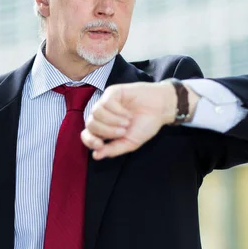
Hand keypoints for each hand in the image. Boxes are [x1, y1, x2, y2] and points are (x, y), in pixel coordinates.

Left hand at [81, 81, 197, 159]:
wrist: (160, 109)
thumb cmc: (145, 125)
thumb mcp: (130, 143)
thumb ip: (113, 150)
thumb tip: (96, 156)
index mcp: (105, 129)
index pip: (86, 134)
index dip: (89, 140)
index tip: (100, 144)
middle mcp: (103, 115)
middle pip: (90, 124)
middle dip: (106, 131)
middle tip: (123, 131)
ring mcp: (106, 103)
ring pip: (96, 112)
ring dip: (112, 121)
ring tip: (127, 122)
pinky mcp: (112, 92)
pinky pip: (105, 102)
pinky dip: (117, 111)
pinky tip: (127, 113)